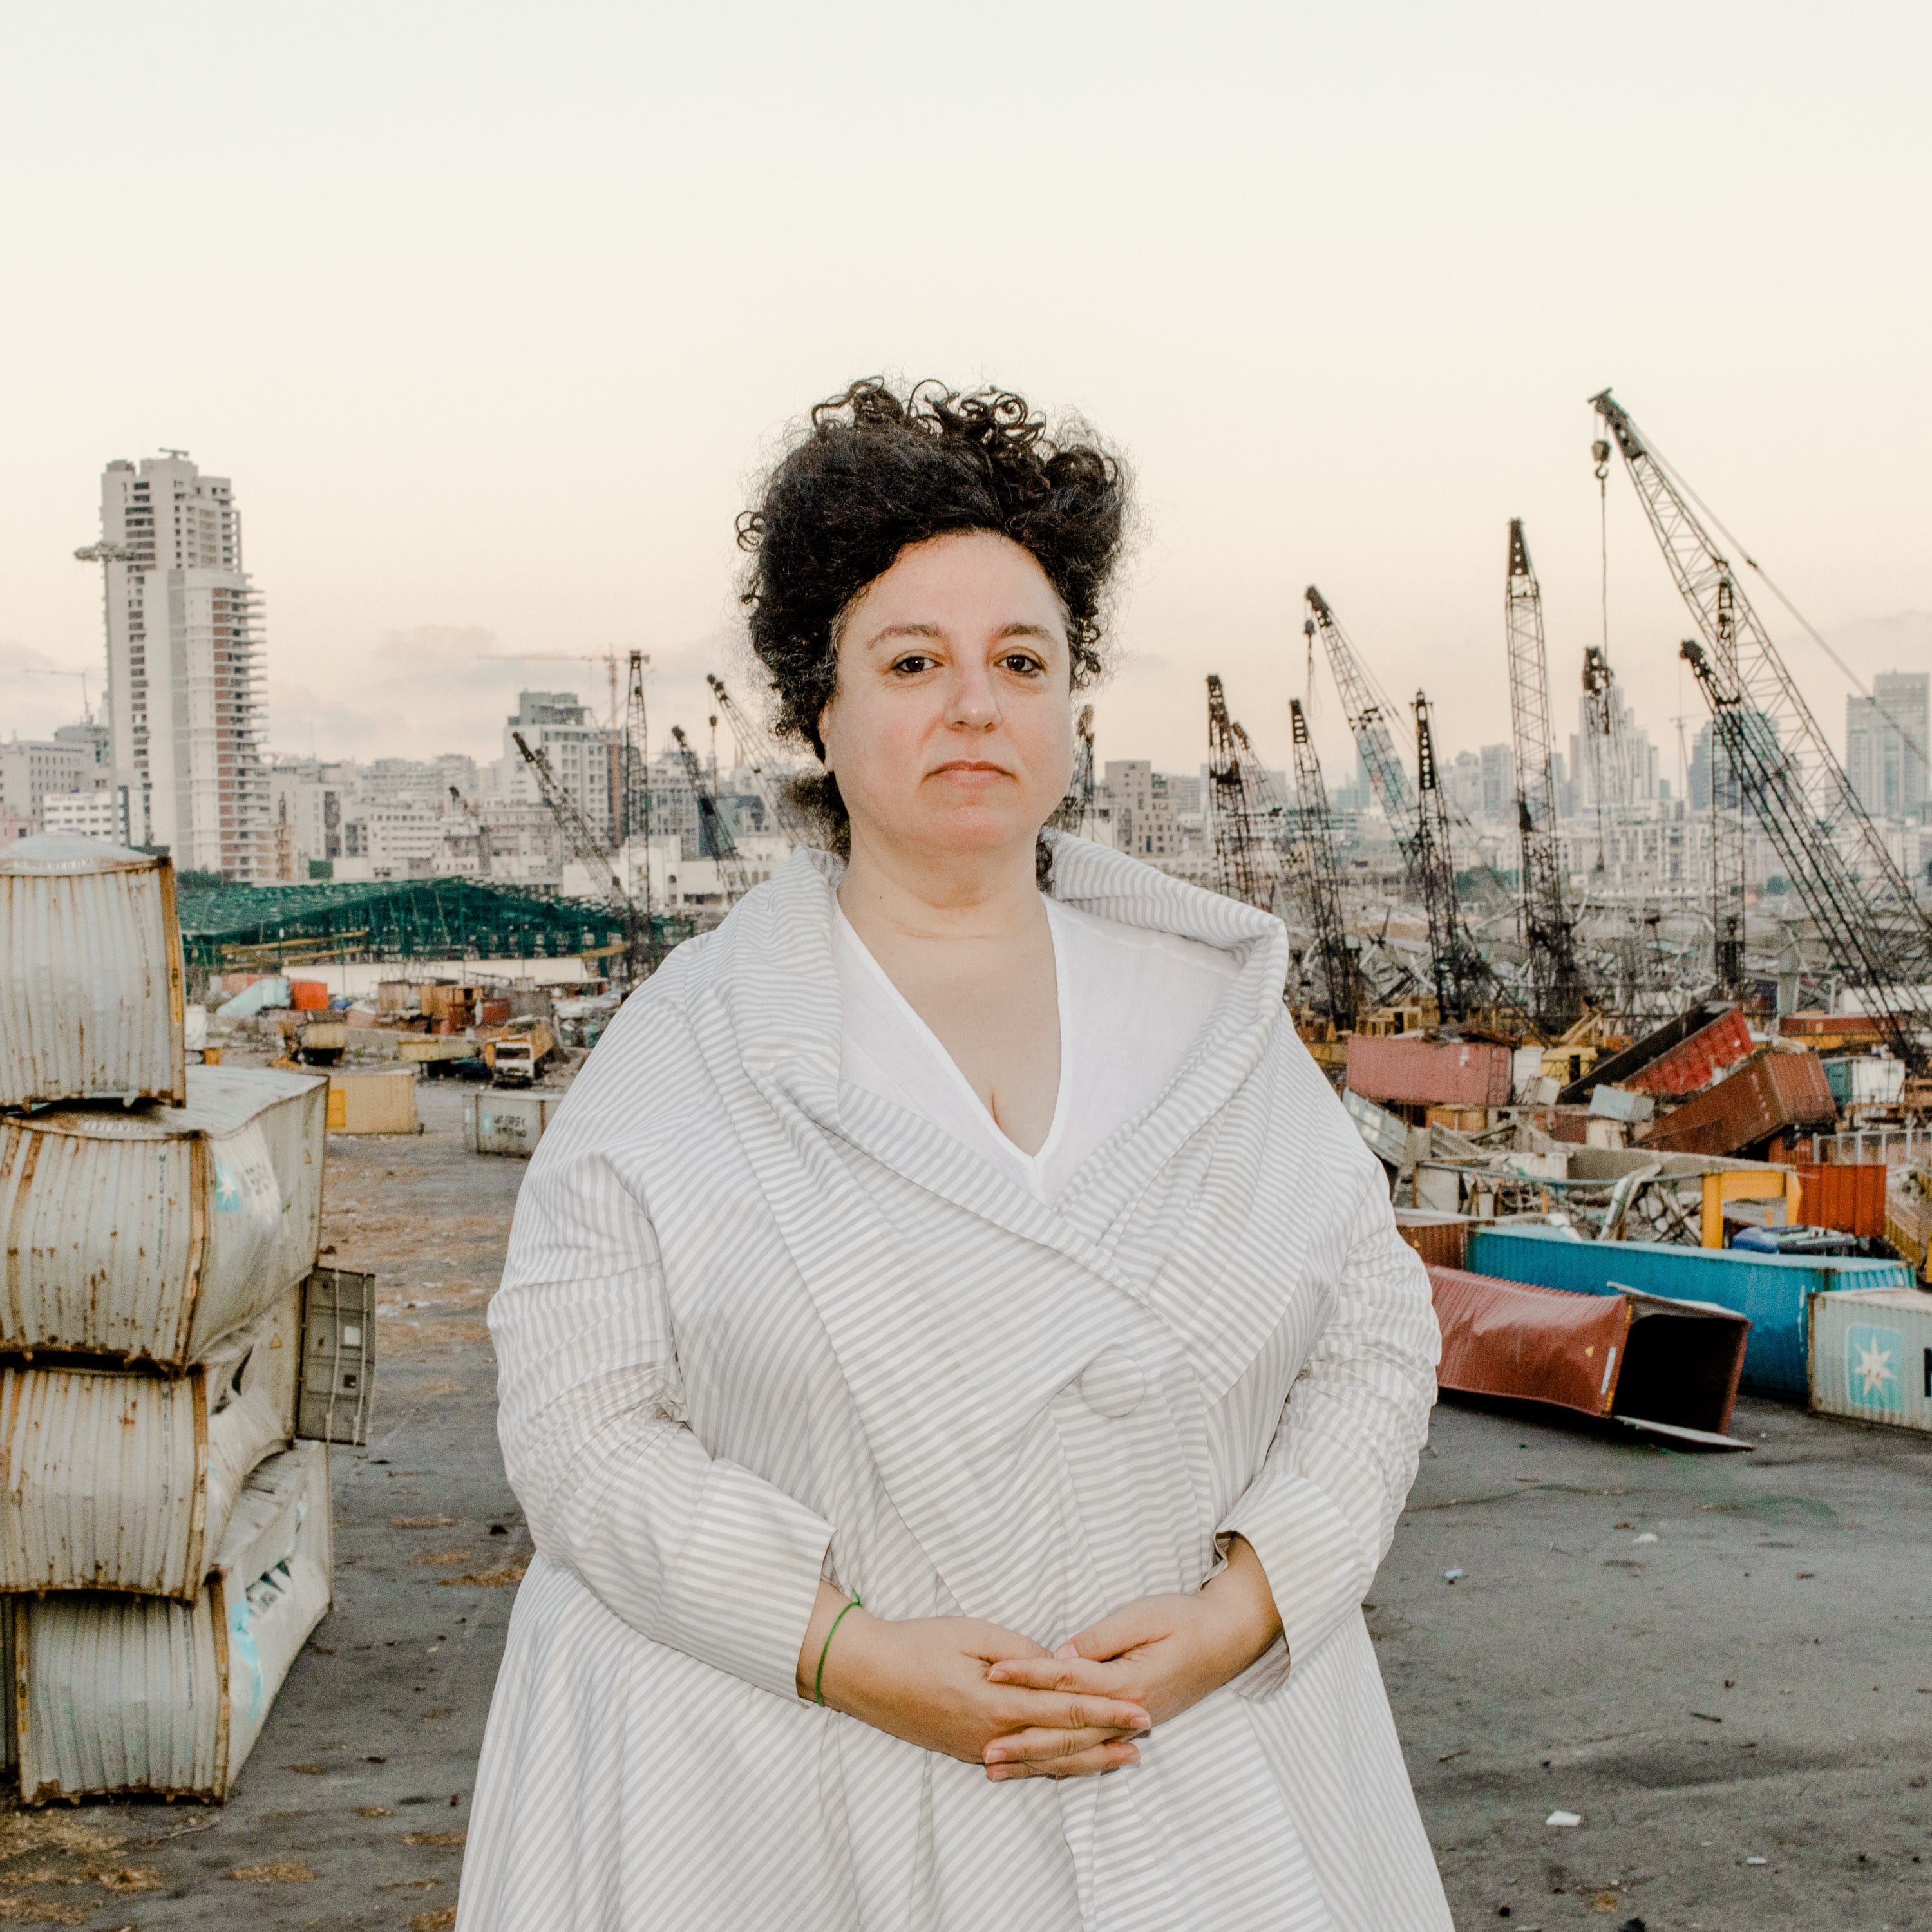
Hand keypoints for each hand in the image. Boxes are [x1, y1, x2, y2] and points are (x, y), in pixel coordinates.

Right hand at [797, 1584, 1150, 1777]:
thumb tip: (1058, 1667)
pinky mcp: (969, 1750)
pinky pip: (1022, 1763)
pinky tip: (1069, 1763)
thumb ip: (1021, 1654)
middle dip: (1109, 1736)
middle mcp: (995, 1734)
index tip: (1141, 1708)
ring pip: (1046, 1760)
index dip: (1108, 1710)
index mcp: (999, 1703)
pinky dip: (1053, 1765)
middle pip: (1064, 1741)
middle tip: (1146, 1732)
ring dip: (1088, 1758)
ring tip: (1122, 1757)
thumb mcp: (973, 1635)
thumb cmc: (919, 1645)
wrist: (868, 1674)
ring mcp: (981, 1748)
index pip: (1067, 1710)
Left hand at [982, 1537, 1282, 1768]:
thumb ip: (1101, 1638)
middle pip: (1066, 1732)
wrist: (1227, 1638)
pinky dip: (1060, 1762)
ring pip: (1075, 1750)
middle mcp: (1128, 1713)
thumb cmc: (1185, 1619)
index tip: (992, 1673)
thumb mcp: (1143, 1615)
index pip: (1067, 1683)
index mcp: (1128, 1682)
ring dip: (1035, 1760)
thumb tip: (1061, 1657)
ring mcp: (1130, 1725)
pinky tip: (1035, 1768)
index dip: (1027, 1676)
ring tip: (996, 1769)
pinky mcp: (1131, 1726)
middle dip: (1022, 1740)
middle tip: (982, 1749)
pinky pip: (1090, 1751)